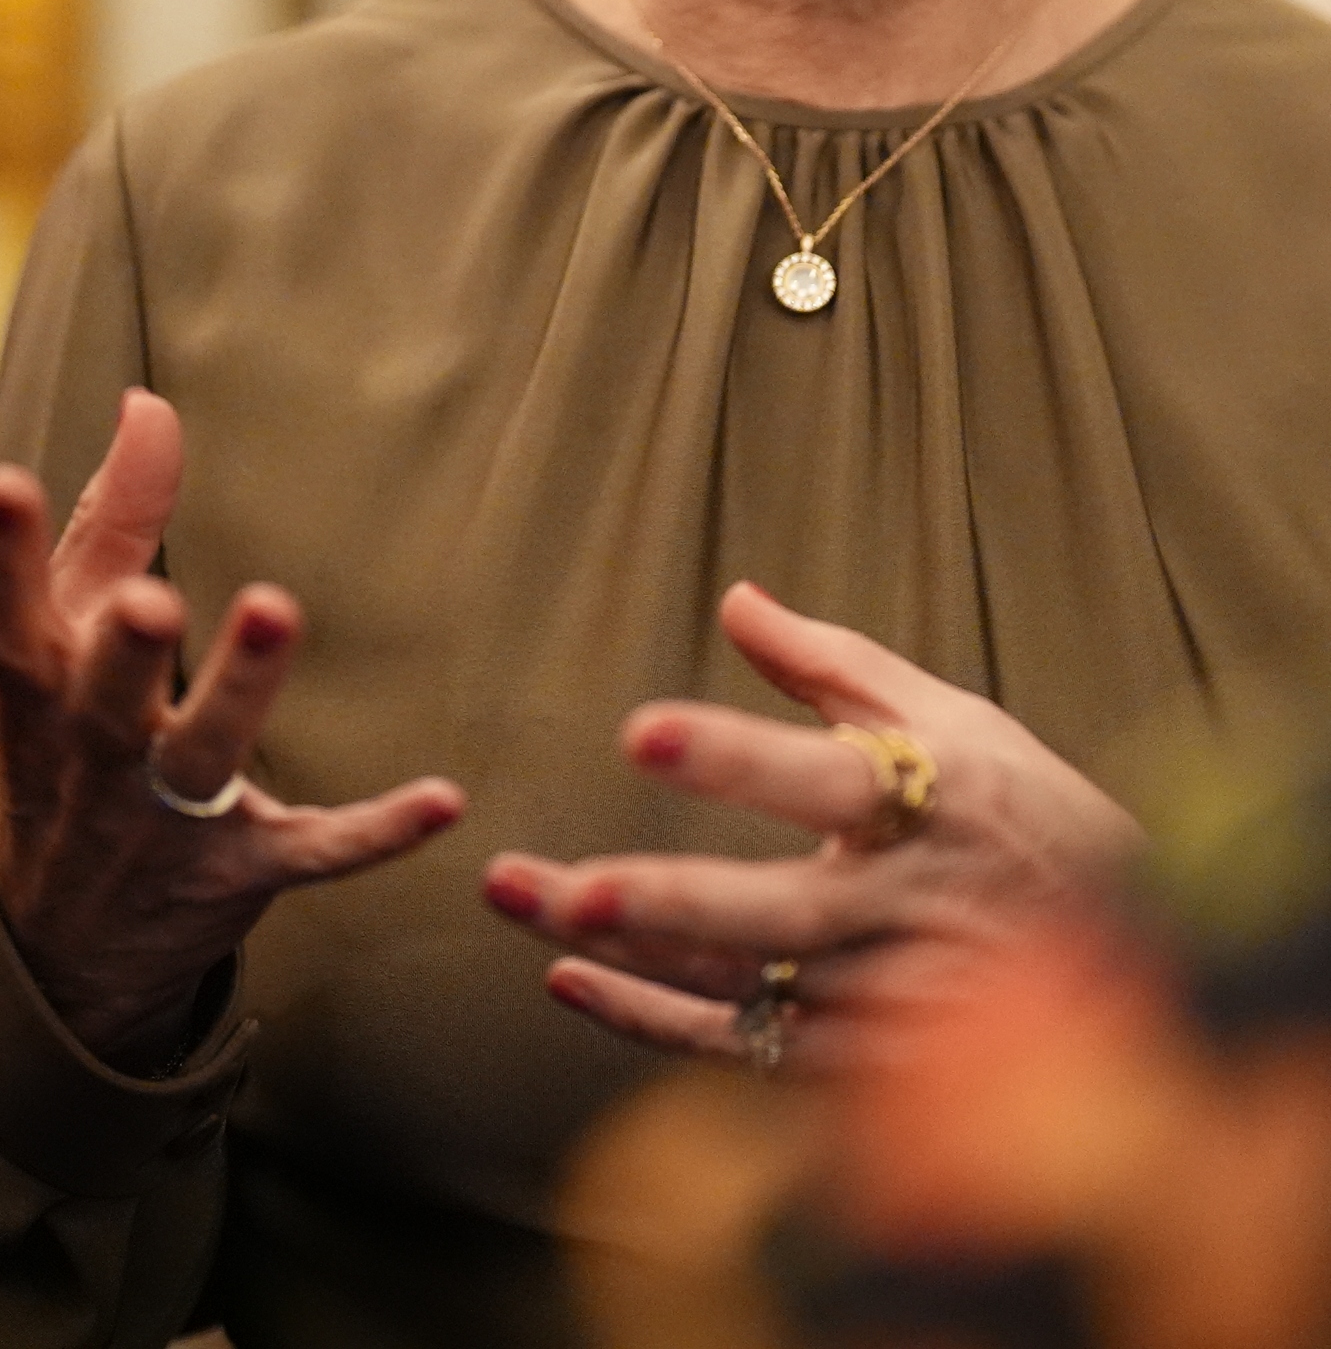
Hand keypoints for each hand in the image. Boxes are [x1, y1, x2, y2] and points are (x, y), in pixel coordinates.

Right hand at [0, 390, 463, 1073]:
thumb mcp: (66, 646)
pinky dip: (375, 832)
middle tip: (149, 596)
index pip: (6, 622)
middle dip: (122, 649)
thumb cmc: (70, 746)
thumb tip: (147, 404)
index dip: (1, 555)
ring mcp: (163, 824)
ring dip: (240, 689)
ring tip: (273, 609)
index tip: (7, 481)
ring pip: (202, 759)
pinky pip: (312, 852)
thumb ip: (112, 521)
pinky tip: (440, 801)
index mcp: (41, 694)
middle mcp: (93, 760)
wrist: (66, 949)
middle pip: (105, 704)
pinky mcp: (240, 873)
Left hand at [483, 583, 1138, 1069]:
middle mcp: (906, 908)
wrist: (1135, 959)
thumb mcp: (951, 718)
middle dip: (666, 901)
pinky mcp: (864, 1064)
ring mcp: (886, 998)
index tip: (641, 730)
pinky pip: (743, 1050)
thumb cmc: (1023, 813)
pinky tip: (567, 980)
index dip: (732, 756)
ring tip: (525, 903)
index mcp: (930, 801)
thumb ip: (833, 664)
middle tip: (570, 883)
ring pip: (741, 984)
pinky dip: (652, 1023)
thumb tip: (735, 597)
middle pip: (772, 911)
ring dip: (627, 953)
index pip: (823, 775)